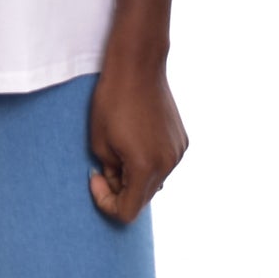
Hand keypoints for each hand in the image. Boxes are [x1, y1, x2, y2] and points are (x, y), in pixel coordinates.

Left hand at [87, 47, 187, 223]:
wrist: (138, 66)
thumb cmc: (112, 101)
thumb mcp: (100, 142)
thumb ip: (110, 173)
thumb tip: (119, 183)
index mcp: (145, 167)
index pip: (127, 211)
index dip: (106, 203)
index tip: (96, 179)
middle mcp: (168, 164)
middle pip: (142, 199)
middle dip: (121, 190)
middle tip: (105, 167)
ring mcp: (178, 153)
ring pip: (154, 182)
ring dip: (136, 176)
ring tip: (120, 149)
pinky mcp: (182, 141)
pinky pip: (163, 164)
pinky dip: (148, 162)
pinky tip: (136, 140)